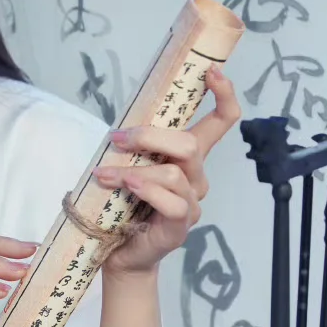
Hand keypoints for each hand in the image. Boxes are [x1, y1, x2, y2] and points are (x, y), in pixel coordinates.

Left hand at [92, 65, 240, 277]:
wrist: (118, 253)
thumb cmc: (123, 206)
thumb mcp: (128, 165)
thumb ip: (134, 146)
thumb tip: (119, 126)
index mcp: (188, 159)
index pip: (220, 123)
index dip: (223, 96)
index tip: (212, 72)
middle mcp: (196, 178)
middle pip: (191, 144)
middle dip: (151, 136)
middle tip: (117, 139)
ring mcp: (191, 203)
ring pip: (174, 173)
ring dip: (133, 169)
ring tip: (104, 174)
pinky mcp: (180, 226)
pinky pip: (171, 202)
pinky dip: (144, 190)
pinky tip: (124, 187)